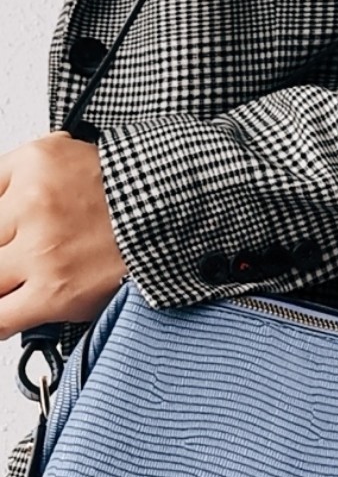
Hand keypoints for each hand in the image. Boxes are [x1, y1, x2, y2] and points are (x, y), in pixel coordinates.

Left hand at [0, 131, 127, 339]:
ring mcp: (42, 249)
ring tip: (19, 284)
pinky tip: (9, 314)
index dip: (1, 226)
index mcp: (32, 164)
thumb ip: (22, 175)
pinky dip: (1, 320)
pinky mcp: (56, 291)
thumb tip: (2, 201)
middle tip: (19, 261)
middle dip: (4, 252)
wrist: (180, 216)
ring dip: (4, 283)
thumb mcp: (67, 156)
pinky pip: (2, 317)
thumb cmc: (135, 192)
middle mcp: (32, 203)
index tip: (7, 238)